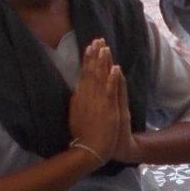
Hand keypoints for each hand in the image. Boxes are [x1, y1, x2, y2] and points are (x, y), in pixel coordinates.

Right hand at [67, 39, 124, 158]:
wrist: (89, 150)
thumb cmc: (82, 135)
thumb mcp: (74, 115)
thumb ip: (75, 102)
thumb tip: (75, 90)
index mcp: (80, 97)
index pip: (84, 74)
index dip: (87, 59)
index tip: (89, 46)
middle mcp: (88, 97)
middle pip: (92, 72)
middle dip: (95, 55)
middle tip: (97, 40)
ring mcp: (98, 103)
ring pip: (101, 78)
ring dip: (103, 62)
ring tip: (105, 48)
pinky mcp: (108, 110)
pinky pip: (111, 92)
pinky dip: (112, 80)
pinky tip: (115, 68)